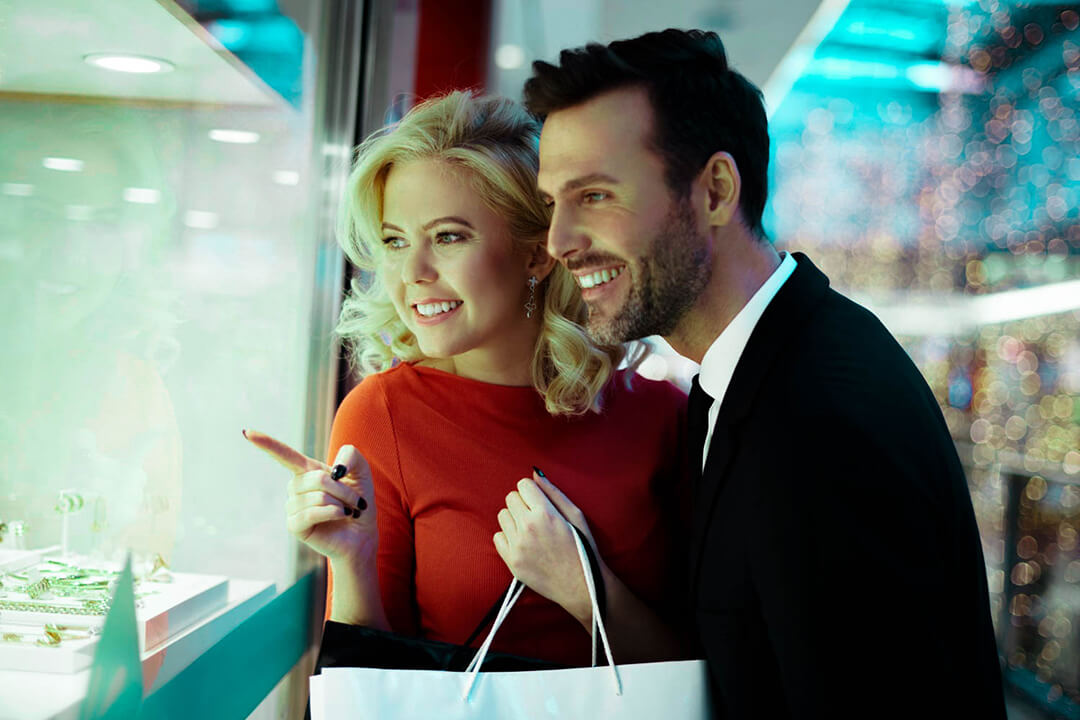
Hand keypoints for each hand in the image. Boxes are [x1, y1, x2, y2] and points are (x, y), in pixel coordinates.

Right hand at [244, 430, 377, 565]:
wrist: (362, 535)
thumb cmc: (358, 502)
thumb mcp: (361, 471)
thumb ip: (350, 455)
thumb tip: (334, 470)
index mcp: (307, 471)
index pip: (283, 454)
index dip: (266, 443)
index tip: (247, 432)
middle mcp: (295, 487)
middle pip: (318, 478)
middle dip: (343, 490)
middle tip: (355, 501)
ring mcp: (292, 506)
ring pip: (318, 496)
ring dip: (341, 503)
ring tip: (347, 511)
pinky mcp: (294, 525)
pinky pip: (311, 513)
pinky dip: (332, 513)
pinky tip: (339, 517)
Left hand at [493, 469, 602, 626]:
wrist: (580, 585)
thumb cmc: (582, 548)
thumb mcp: (576, 515)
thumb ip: (553, 492)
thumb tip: (535, 473)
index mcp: (545, 513)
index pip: (523, 485)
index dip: (532, 491)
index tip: (539, 501)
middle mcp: (528, 527)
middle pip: (510, 498)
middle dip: (522, 503)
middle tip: (536, 517)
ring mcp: (517, 545)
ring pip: (502, 515)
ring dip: (514, 519)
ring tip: (530, 531)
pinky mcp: (511, 561)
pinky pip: (497, 537)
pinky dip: (508, 538)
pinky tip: (524, 544)